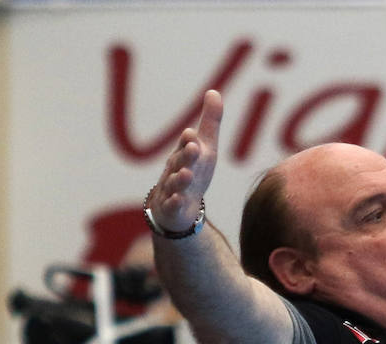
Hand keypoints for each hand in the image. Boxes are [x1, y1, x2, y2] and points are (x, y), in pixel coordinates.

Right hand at [149, 90, 222, 233]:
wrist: (177, 208)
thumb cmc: (194, 172)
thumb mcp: (205, 148)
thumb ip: (210, 121)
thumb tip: (214, 91)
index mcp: (184, 155)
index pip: (186, 145)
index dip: (189, 140)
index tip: (192, 134)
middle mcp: (176, 170)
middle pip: (180, 161)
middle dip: (186, 155)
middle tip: (193, 147)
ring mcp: (172, 190)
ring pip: (175, 184)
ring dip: (180, 179)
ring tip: (187, 174)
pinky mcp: (172, 209)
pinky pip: (171, 206)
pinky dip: (174, 203)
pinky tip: (178, 200)